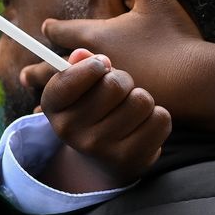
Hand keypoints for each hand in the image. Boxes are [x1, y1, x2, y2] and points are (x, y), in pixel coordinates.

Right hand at [26, 48, 172, 186]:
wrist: (102, 160)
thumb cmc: (93, 110)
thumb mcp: (79, 89)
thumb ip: (80, 66)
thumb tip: (82, 54)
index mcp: (54, 108)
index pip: (68, 80)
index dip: (91, 66)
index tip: (102, 65)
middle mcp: (73, 132)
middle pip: (114, 84)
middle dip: (123, 79)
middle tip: (120, 89)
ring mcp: (101, 148)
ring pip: (141, 100)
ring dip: (141, 98)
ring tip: (131, 108)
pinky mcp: (131, 158)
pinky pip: (160, 119)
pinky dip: (157, 116)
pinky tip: (143, 124)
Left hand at [31, 0, 214, 132]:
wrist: (196, 82)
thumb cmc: (174, 38)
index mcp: (97, 36)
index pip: (64, 31)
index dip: (53, 28)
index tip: (44, 28)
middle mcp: (93, 66)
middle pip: (56, 68)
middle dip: (40, 70)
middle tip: (23, 75)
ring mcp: (103, 93)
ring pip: (69, 96)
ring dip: (52, 98)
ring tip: (35, 107)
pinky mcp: (116, 113)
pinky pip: (86, 116)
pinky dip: (74, 118)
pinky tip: (67, 130)